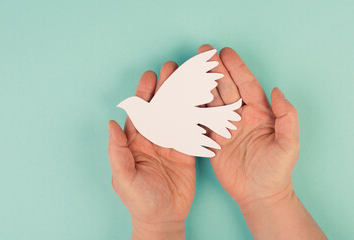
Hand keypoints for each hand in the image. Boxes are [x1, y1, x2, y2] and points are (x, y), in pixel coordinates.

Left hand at [108, 63, 194, 239]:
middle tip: (172, 67)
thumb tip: (111, 123)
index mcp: (135, 141)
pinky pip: (192, 131)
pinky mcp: (187, 153)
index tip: (150, 76)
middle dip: (165, 87)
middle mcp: (154, 138)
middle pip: (160, 107)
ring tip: (189, 77)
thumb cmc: (139, 199)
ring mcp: (171, 144)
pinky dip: (197, 116)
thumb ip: (117, 150)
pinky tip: (203, 100)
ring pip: (177, 115)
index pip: (140, 112)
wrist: (162, 218)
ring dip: (182, 96)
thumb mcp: (123, 176)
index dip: (144, 93)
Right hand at [199, 44, 325, 238]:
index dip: (236, 68)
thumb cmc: (277, 170)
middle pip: (226, 88)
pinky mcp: (212, 140)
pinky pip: (201, 120)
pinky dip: (191, 107)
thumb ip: (287, 116)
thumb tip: (277, 90)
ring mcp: (225, 127)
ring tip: (190, 68)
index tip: (225, 52)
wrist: (260, 194)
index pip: (247, 84)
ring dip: (201, 84)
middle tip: (203, 51)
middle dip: (215, 69)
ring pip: (211, 101)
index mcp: (260, 113)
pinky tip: (182, 95)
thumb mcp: (289, 144)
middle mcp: (241, 116)